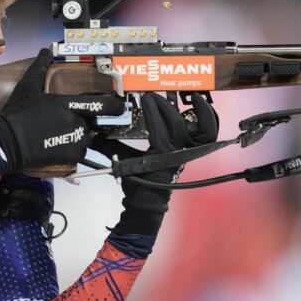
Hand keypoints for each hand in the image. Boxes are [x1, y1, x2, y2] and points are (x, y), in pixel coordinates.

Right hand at [0, 49, 125, 172]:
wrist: (7, 142)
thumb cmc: (17, 113)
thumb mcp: (27, 86)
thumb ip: (39, 67)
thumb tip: (45, 50)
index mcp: (69, 104)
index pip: (104, 105)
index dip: (116, 106)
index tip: (119, 107)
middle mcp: (77, 122)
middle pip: (93, 122)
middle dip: (86, 121)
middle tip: (69, 122)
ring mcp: (75, 140)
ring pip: (87, 137)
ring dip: (80, 136)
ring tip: (61, 135)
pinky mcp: (71, 156)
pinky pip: (80, 152)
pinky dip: (74, 149)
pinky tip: (60, 146)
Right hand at [96, 92, 218, 238]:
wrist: (149, 203)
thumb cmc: (136, 184)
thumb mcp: (122, 162)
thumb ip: (109, 145)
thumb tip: (92, 132)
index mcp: (161, 154)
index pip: (158, 125)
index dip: (152, 109)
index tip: (145, 97)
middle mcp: (178, 152)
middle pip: (177, 122)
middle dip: (165, 106)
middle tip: (154, 96)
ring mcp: (188, 152)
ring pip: (205, 130)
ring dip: (203, 112)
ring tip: (196, 97)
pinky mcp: (192, 152)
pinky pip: (207, 136)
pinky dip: (209, 123)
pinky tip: (204, 110)